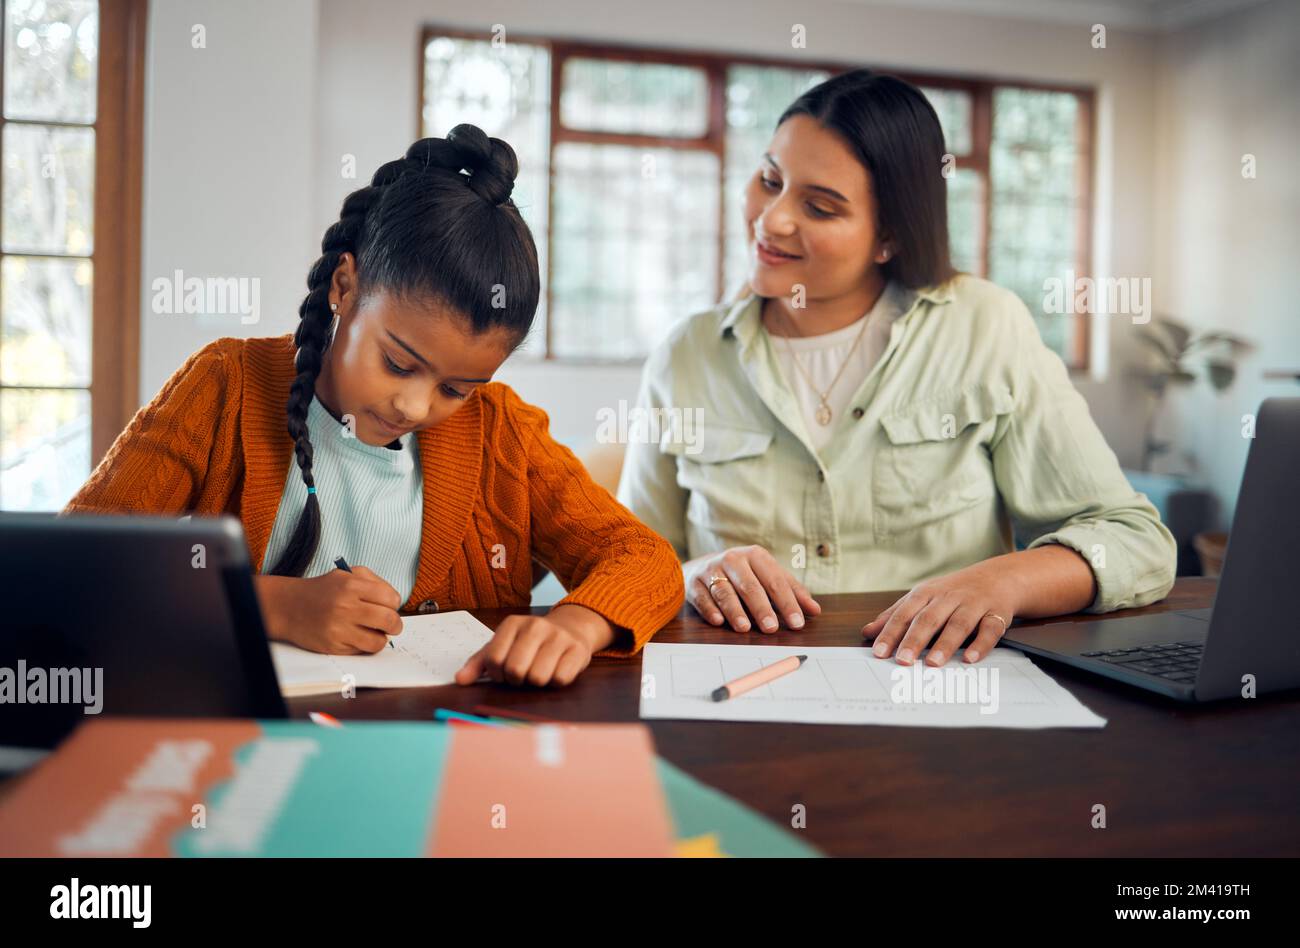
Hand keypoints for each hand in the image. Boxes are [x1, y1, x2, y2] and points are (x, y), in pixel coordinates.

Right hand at [253, 565, 402, 653]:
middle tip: (392, 625)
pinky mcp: (333, 646)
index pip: (391, 598)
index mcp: (352, 585)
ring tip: (377, 632)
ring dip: (382, 638)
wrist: (290, 606)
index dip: (394, 604)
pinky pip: (362, 651)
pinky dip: (365, 646)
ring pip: (378, 641)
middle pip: (389, 620)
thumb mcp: (347, 574)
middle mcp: (346, 606)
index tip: (389, 606)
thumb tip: (395, 602)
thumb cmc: (324, 590)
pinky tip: (359, 637)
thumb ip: (374, 582)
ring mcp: (339, 628)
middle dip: (395, 624)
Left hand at [454, 605, 611, 687]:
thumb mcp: (503, 646)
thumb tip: (459, 680)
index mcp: (513, 623)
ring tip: (539, 672)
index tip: (504, 672)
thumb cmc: (530, 643)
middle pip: (515, 670)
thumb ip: (479, 663)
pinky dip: (555, 682)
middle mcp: (536, 626)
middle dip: (517, 680)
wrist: (570, 629)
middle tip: (522, 675)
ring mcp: (559, 637)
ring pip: (538, 677)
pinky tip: (555, 671)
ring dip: (536, 683)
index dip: (497, 674)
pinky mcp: (578, 650)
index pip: (494, 660)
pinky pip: (560, 679)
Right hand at [684, 545, 820, 632]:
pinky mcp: (694, 583)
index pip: (775, 581)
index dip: (787, 603)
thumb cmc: (744, 574)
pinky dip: (710, 609)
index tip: (797, 623)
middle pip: (750, 586)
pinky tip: (718, 621)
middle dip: (761, 608)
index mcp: (755, 556)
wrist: (702, 566)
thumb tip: (815, 611)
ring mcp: (711, 570)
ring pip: (724, 591)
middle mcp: (732, 559)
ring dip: (734, 610)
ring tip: (744, 628)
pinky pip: (702, 597)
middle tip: (772, 628)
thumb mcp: (768, 576)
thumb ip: (791, 592)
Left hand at [861, 558, 1022, 665]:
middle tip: (903, 661)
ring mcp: (973, 604)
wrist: (999, 577)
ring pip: (958, 624)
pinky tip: (970, 659)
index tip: (879, 653)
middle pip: (929, 619)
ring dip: (945, 643)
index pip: (905, 614)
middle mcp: (949, 597)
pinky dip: (981, 644)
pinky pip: (990, 629)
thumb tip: (867, 632)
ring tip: (933, 663)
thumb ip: (896, 615)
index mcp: (926, 593)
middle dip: (914, 640)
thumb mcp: (922, 598)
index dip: (891, 633)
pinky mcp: (996, 614)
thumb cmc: (953, 592)